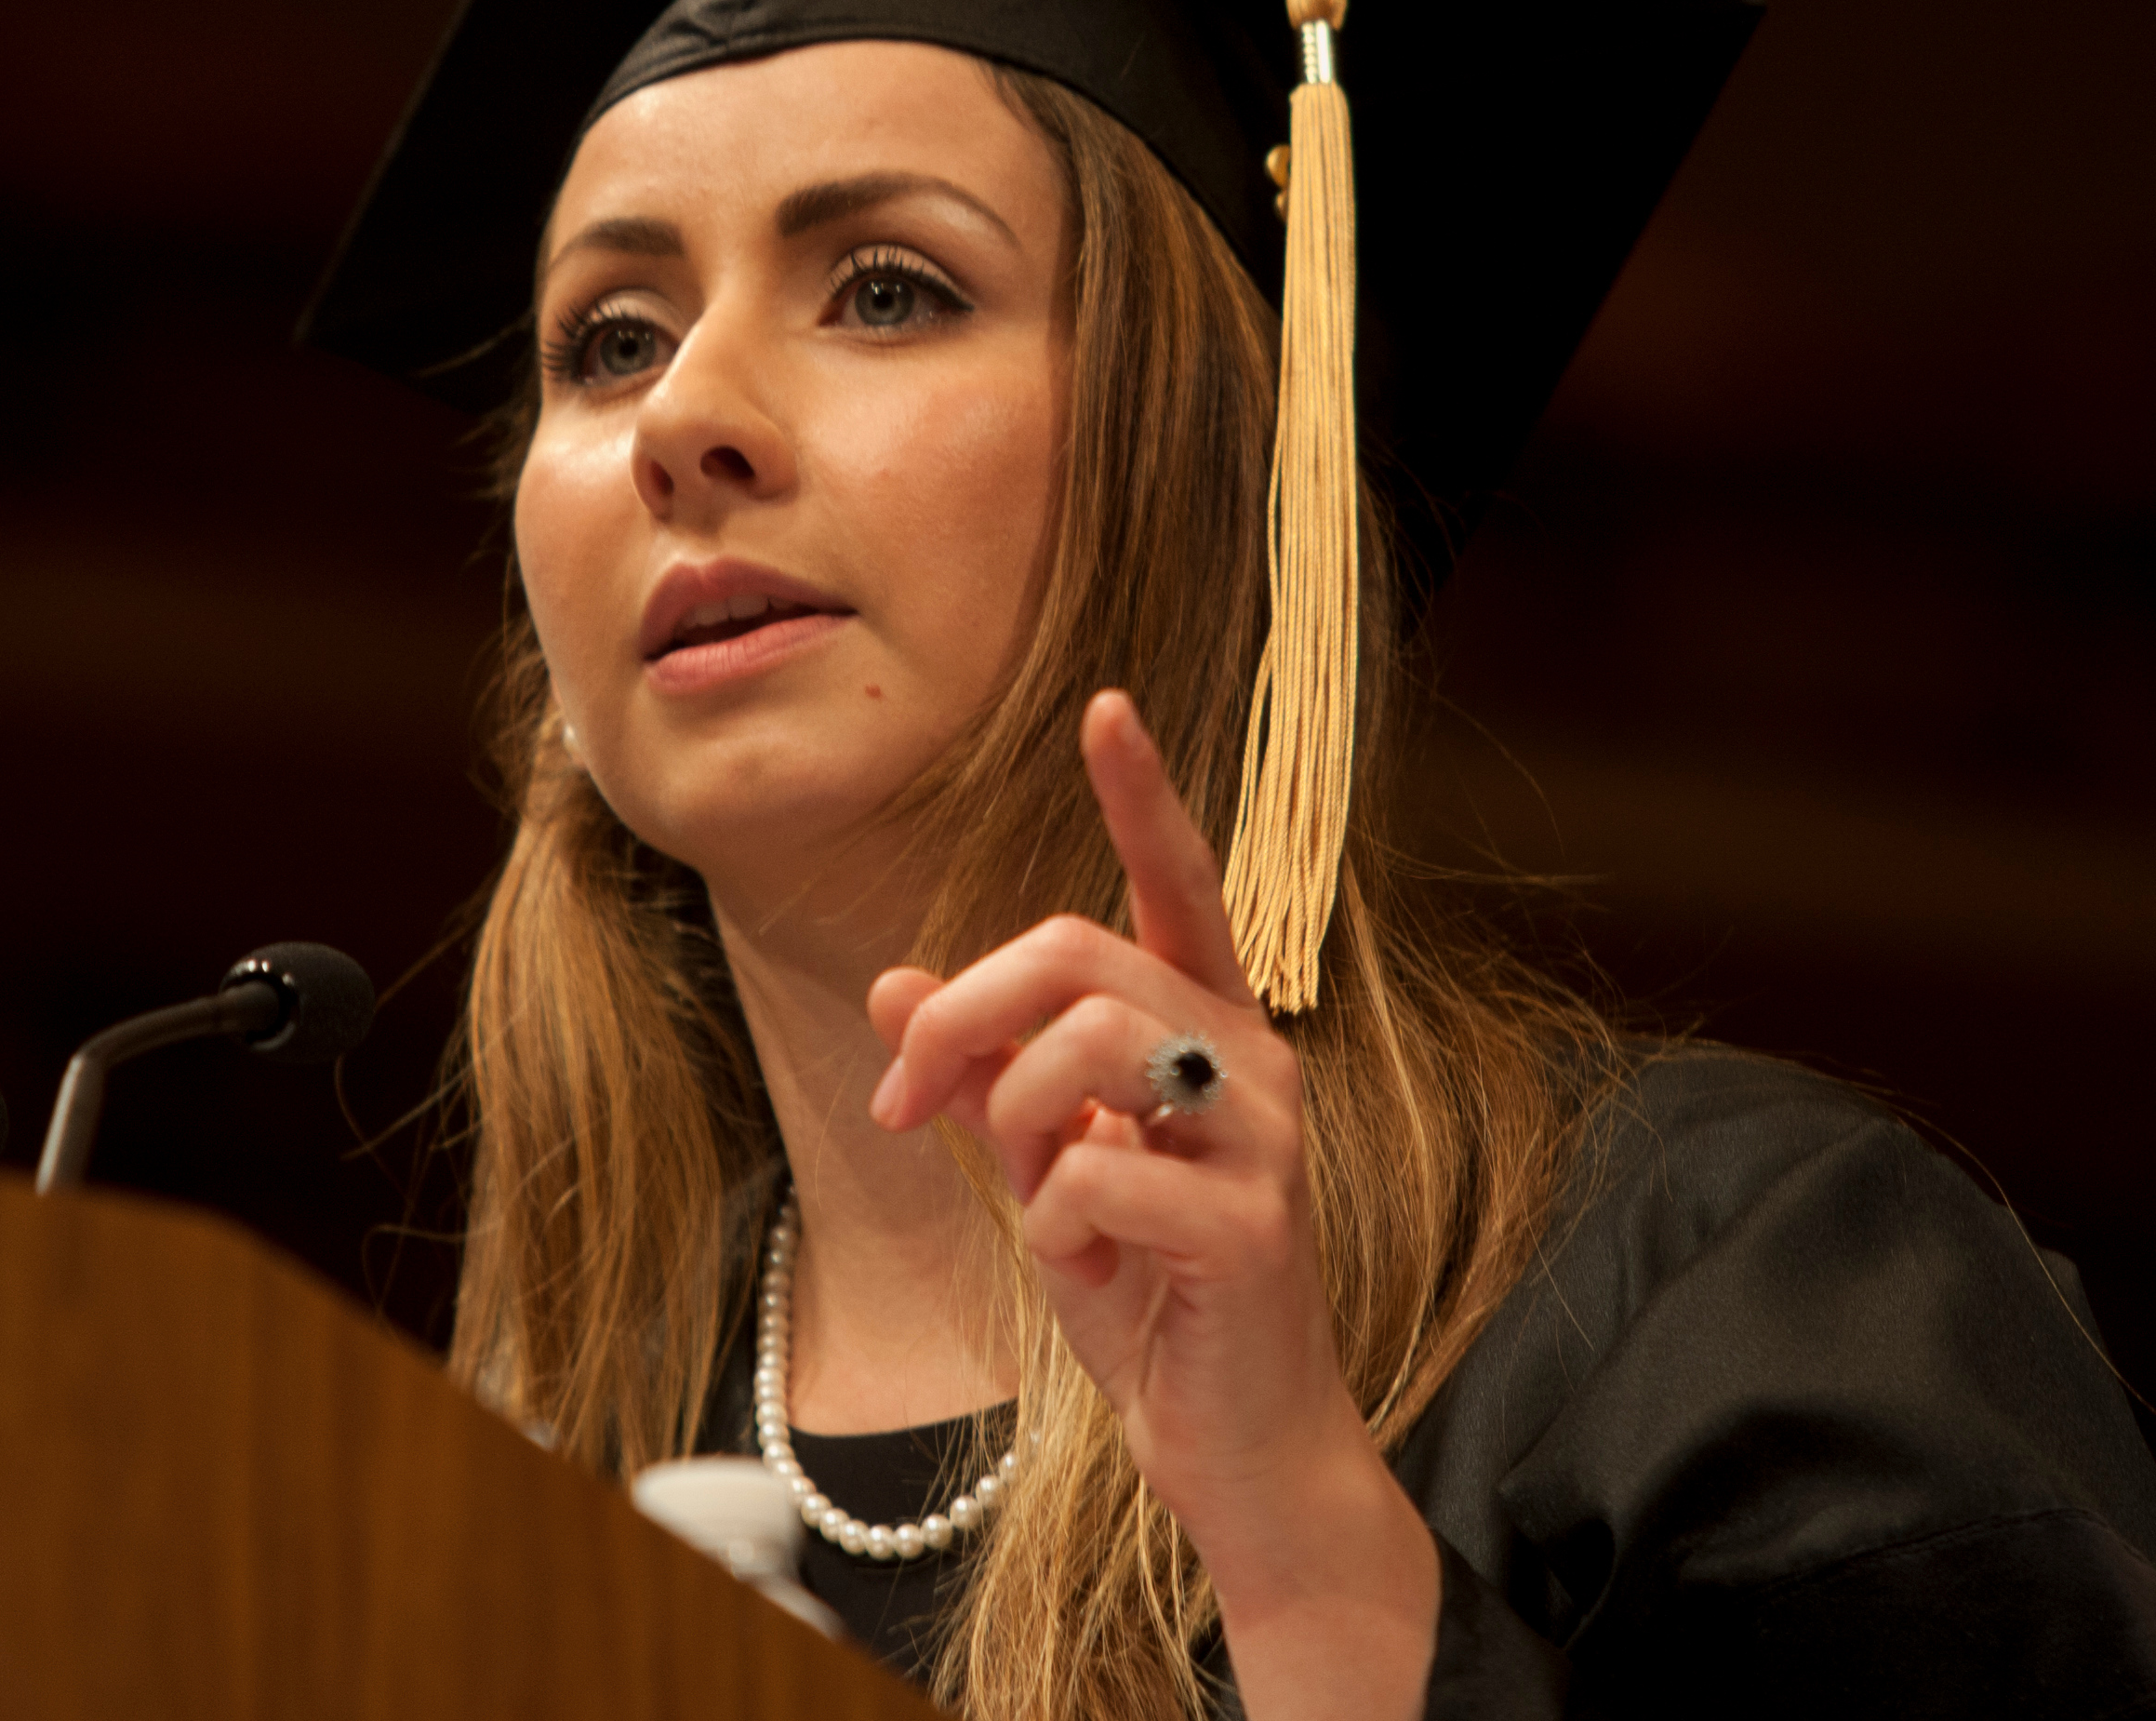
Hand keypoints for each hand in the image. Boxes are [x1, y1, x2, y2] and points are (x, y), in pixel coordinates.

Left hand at [867, 692, 1436, 1711]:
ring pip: (1088, 1042)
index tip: (1105, 704)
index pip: (1178, 884)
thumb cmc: (1148, 1303)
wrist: (1230, 1452)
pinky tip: (1084, 1265)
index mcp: (1206, 1030)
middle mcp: (1251, 1058)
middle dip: (962, 1015)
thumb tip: (891, 982)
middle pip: (1075, 952)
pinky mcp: (1255, 1223)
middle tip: (905, 1103)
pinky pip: (1102, 1173)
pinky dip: (1054, 1222)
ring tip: (1036, 1195)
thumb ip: (983, 1079)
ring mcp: (1264, 1137)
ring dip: (1017, 1121)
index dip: (1142, 794)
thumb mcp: (1044, 1173)